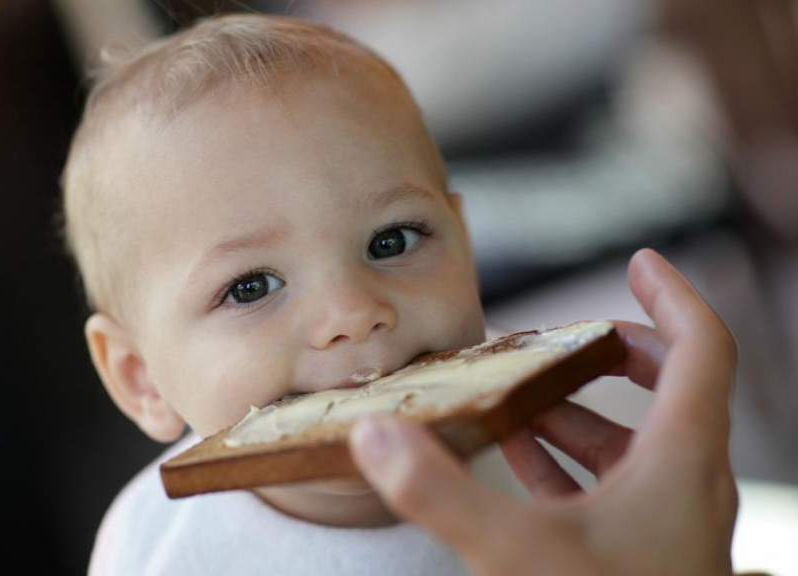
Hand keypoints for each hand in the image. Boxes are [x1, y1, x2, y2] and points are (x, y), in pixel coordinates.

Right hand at [349, 248, 738, 575]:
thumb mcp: (520, 558)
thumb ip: (443, 494)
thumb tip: (378, 435)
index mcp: (679, 460)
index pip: (701, 348)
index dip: (672, 295)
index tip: (641, 259)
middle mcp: (686, 483)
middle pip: (674, 386)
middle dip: (618, 348)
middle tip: (568, 335)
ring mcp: (667, 521)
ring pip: (637, 439)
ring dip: (584, 407)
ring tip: (523, 393)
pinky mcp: (641, 552)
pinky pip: (615, 484)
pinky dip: (573, 459)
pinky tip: (522, 460)